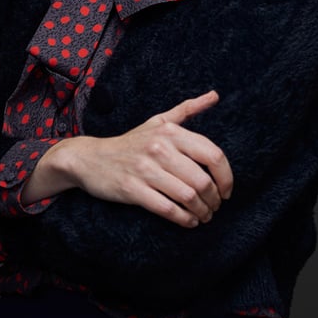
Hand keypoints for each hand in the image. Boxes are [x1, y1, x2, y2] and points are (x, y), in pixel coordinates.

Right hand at [24, 90, 233, 226]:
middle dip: (214, 199)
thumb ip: (187, 110)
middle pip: (203, 180)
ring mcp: (145, 169)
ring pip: (187, 196)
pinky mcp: (132, 189)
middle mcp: (159, 148)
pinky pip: (167, 208)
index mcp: (171, 132)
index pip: (213, 155)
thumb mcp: (158, 121)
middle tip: (214, 207)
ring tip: (204, 216)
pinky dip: (183, 219)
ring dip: (201, 211)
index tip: (226, 190)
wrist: (90, 158)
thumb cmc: (131, 142)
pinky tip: (188, 221)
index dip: (226, 177)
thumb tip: (215, 95)